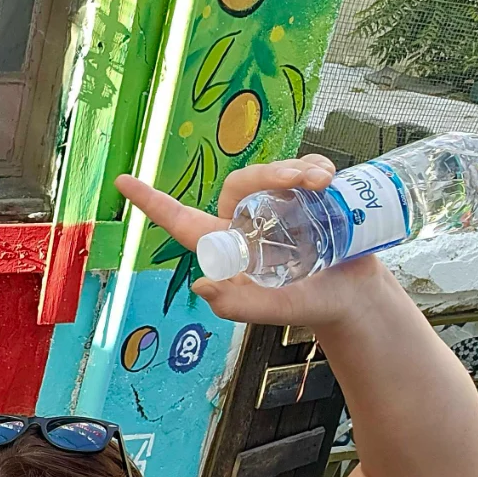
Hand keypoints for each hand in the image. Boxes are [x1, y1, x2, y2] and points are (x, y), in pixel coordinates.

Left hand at [115, 155, 401, 329]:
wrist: (355, 296)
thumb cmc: (309, 306)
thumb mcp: (273, 310)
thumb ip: (237, 304)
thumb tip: (200, 284)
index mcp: (226, 247)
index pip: (181, 221)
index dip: (152, 202)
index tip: (122, 181)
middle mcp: (246, 223)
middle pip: (242, 182)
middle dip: (271, 173)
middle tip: (306, 181)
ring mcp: (277, 209)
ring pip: (275, 171)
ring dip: (300, 168)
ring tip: (325, 183)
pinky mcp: (306, 200)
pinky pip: (303, 169)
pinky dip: (316, 166)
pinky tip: (331, 178)